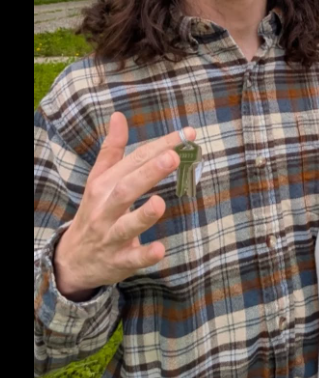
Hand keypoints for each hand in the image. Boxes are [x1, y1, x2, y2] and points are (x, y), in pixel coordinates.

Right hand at [54, 113, 194, 300]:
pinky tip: (160, 249)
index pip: (134, 161)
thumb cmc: (95, 211)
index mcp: (104, 185)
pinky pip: (132, 259)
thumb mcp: (98, 180)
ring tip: (160, 202)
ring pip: (126, 225)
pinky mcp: (119, 261)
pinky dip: (145, 255)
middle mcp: (105, 209)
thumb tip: (118, 116)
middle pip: (126, 189)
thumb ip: (112, 150)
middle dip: (149, 173)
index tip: (187, 135)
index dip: (161, 146)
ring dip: (143, 215)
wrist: (72, 260)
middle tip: (174, 157)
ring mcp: (111, 236)